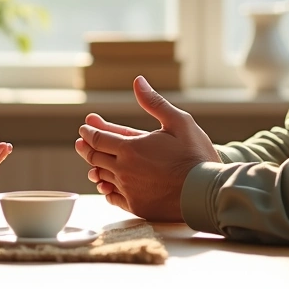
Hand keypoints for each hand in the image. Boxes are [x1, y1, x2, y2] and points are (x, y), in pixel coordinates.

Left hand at [75, 76, 219, 220]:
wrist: (207, 193)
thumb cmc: (196, 155)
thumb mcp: (179, 122)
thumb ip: (154, 103)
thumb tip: (138, 81)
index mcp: (131, 148)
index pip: (99, 139)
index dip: (90, 132)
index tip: (85, 127)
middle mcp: (124, 170)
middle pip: (95, 157)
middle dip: (86, 147)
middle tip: (81, 142)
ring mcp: (129, 190)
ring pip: (102, 177)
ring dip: (95, 168)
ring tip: (92, 164)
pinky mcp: (137, 207)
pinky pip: (113, 198)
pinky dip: (107, 189)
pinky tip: (106, 186)